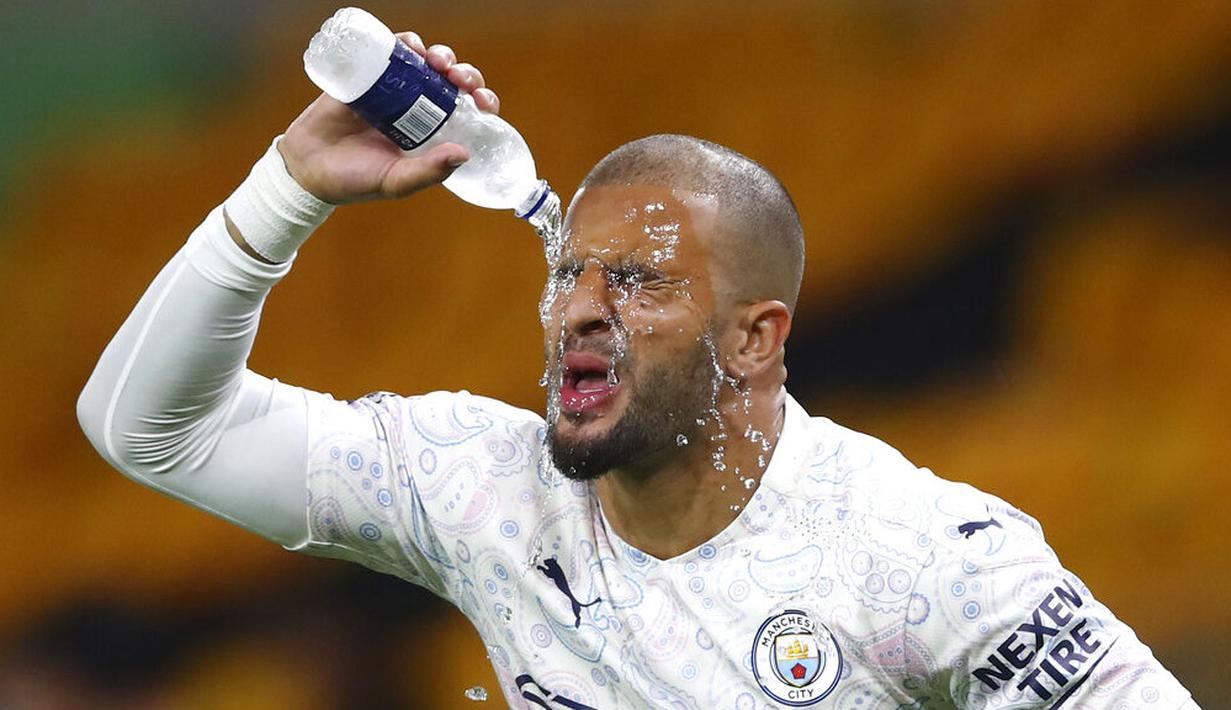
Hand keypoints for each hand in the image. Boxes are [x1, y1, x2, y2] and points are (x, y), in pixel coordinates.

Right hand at [278, 31, 500, 203]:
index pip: (468, 113)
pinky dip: (404, 42)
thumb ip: (428, 172)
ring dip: (438, 54)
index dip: (481, 101)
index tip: (482, 100)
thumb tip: (464, 153)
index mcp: (432, 135)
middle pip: (452, 82)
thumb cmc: (354, 180)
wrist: (307, 167)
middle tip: (458, 78)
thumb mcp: (395, 182)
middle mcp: (418, 110)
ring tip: (434, 60)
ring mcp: (393, 91)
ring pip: (426, 62)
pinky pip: (391, 51)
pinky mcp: (367, 75)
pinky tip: (410, 45)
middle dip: (463, 74)